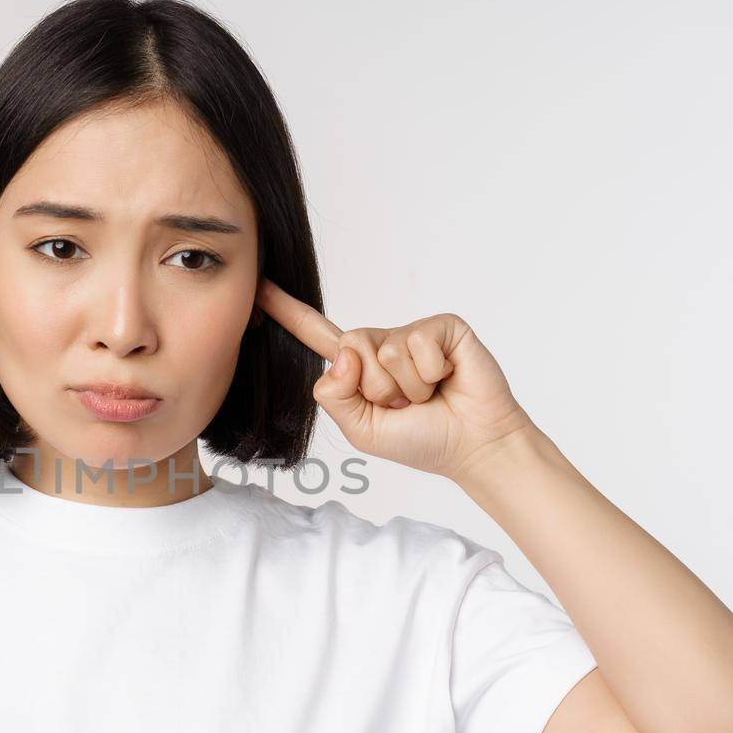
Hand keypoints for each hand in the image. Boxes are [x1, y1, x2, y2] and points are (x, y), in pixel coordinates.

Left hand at [254, 276, 536, 478]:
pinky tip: (448, 379)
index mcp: (357, 368)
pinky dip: (432, 374)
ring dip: (408, 387)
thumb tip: (344, 354)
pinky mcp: (443, 327)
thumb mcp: (362, 430)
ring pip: (385, 352)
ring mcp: (412, 333)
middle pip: (350, 349)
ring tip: (429, 395)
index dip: (287, 311)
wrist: (473, 445)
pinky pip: (418, 345)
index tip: (259, 287)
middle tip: (406, 404)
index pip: (316, 335)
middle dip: (378, 388)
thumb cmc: (422, 440)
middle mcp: (382, 343)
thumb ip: (336, 398)